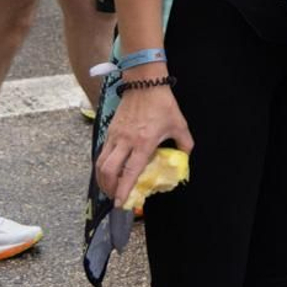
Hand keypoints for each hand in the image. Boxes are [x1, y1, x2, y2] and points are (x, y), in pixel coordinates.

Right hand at [96, 82, 193, 208]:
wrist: (144, 83)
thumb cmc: (163, 104)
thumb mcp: (179, 124)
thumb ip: (184, 144)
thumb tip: (186, 157)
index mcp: (143, 143)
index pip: (130, 172)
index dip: (124, 190)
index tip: (121, 203)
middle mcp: (125, 142)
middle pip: (109, 172)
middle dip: (110, 188)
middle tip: (115, 196)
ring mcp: (115, 136)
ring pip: (101, 163)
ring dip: (102, 179)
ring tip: (109, 187)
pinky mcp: (110, 131)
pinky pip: (102, 153)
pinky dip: (102, 165)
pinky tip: (108, 170)